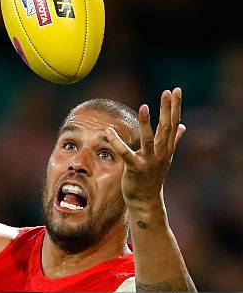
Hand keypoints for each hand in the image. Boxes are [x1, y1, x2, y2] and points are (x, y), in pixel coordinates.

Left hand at [106, 88, 185, 209]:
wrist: (146, 201)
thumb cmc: (153, 178)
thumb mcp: (165, 158)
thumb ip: (174, 141)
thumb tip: (183, 127)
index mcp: (167, 149)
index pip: (173, 124)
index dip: (175, 107)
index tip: (176, 90)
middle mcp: (161, 154)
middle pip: (166, 128)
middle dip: (167, 110)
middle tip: (167, 92)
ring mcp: (149, 162)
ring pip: (149, 140)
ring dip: (146, 123)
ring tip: (144, 106)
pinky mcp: (135, 169)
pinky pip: (126, 154)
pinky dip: (117, 142)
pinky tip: (109, 131)